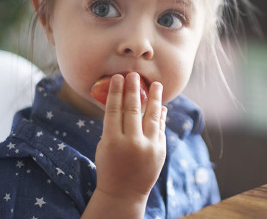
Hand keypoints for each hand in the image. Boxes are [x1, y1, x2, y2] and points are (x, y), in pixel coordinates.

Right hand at [93, 72, 166, 202]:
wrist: (124, 192)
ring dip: (155, 98)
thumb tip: (125, 102)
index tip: (118, 78)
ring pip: (152, 116)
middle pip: (133, 110)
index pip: (114, 110)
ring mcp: (148, 147)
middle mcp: (131, 143)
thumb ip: (114, 126)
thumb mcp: (105, 146)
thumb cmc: (110, 165)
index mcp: (112, 141)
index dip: (116, 92)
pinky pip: (160, 128)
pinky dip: (161, 116)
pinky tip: (161, 106)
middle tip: (134, 75)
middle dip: (134, 90)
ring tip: (156, 84)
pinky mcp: (160, 150)